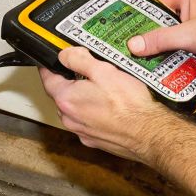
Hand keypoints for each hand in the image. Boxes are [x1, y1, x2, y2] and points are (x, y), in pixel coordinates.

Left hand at [36, 47, 185, 162]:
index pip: (47, 79)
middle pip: (61, 95)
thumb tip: (65, 54)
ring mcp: (82, 132)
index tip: (52, 61)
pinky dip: (93, 114)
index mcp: (67, 99)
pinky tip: (110, 108)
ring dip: (82, 99)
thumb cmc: (129, 105)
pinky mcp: (95, 140)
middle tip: (84, 72)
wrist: (148, 134)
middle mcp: (69, 119)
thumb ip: (79, 60)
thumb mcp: (103, 71)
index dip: (49, 67)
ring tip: (102, 90)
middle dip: (69, 82)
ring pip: (75, 110)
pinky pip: (88, 122)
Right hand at [128, 0, 195, 59]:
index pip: (157, 3)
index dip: (145, 18)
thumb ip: (161, 40)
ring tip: (166, 63)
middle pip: (170, 22)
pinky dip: (192, 54)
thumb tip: (136, 43)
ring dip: (178, 49)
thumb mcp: (190, 35)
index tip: (133, 33)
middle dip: (161, 39)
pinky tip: (188, 66)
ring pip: (185, 35)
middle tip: (147, 53)